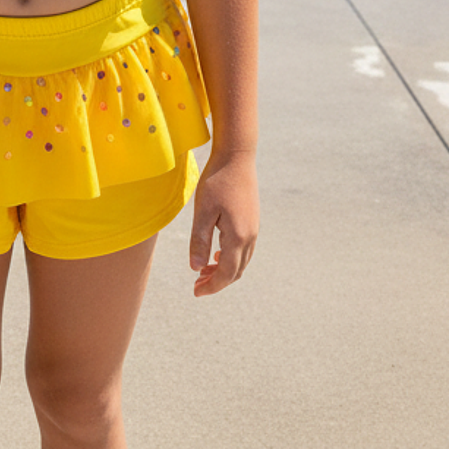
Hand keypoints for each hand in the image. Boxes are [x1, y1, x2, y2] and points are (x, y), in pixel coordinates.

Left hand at [188, 150, 258, 296]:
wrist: (237, 155)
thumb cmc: (217, 180)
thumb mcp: (202, 211)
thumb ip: (199, 241)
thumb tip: (196, 268)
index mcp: (238, 236)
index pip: (226, 273)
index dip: (212, 286)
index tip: (195, 292)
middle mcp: (250, 236)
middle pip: (236, 271)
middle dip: (217, 281)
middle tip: (197, 284)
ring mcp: (253, 228)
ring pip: (241, 261)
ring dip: (224, 270)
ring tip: (204, 270)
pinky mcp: (252, 219)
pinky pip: (244, 249)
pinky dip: (230, 258)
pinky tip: (216, 253)